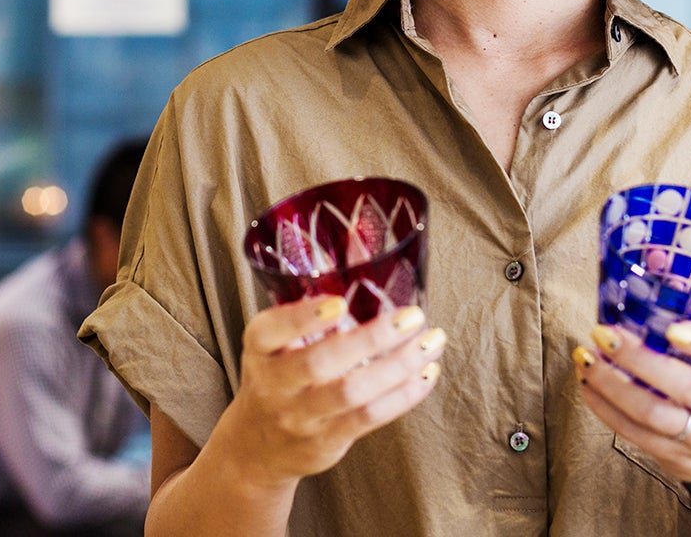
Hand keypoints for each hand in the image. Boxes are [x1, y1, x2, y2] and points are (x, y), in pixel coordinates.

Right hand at [211, 296, 445, 489]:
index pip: (272, 331)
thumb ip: (310, 308)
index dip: (303, 318)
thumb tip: (361, 246)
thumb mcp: (276, 343)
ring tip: (431, 342)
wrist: (259, 443)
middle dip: (371, 338)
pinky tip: (426, 373)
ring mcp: (300, 416)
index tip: (339, 303)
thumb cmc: (279, 376)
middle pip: (320, 362)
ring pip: (352, 392)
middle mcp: (274, 384)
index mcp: (260, 349)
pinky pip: (369, 417)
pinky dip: (403, 395)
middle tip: (412, 317)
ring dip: (398, 366)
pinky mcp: (326, 441)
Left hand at [573, 323, 690, 489]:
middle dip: (639, 360)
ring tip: (587, 359)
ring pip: (654, 414)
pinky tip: (589, 385)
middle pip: (686, 387)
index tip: (673, 329)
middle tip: (605, 335)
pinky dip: (607, 409)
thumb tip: (650, 278)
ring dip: (612, 385)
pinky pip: (637, 434)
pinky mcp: (678, 458)